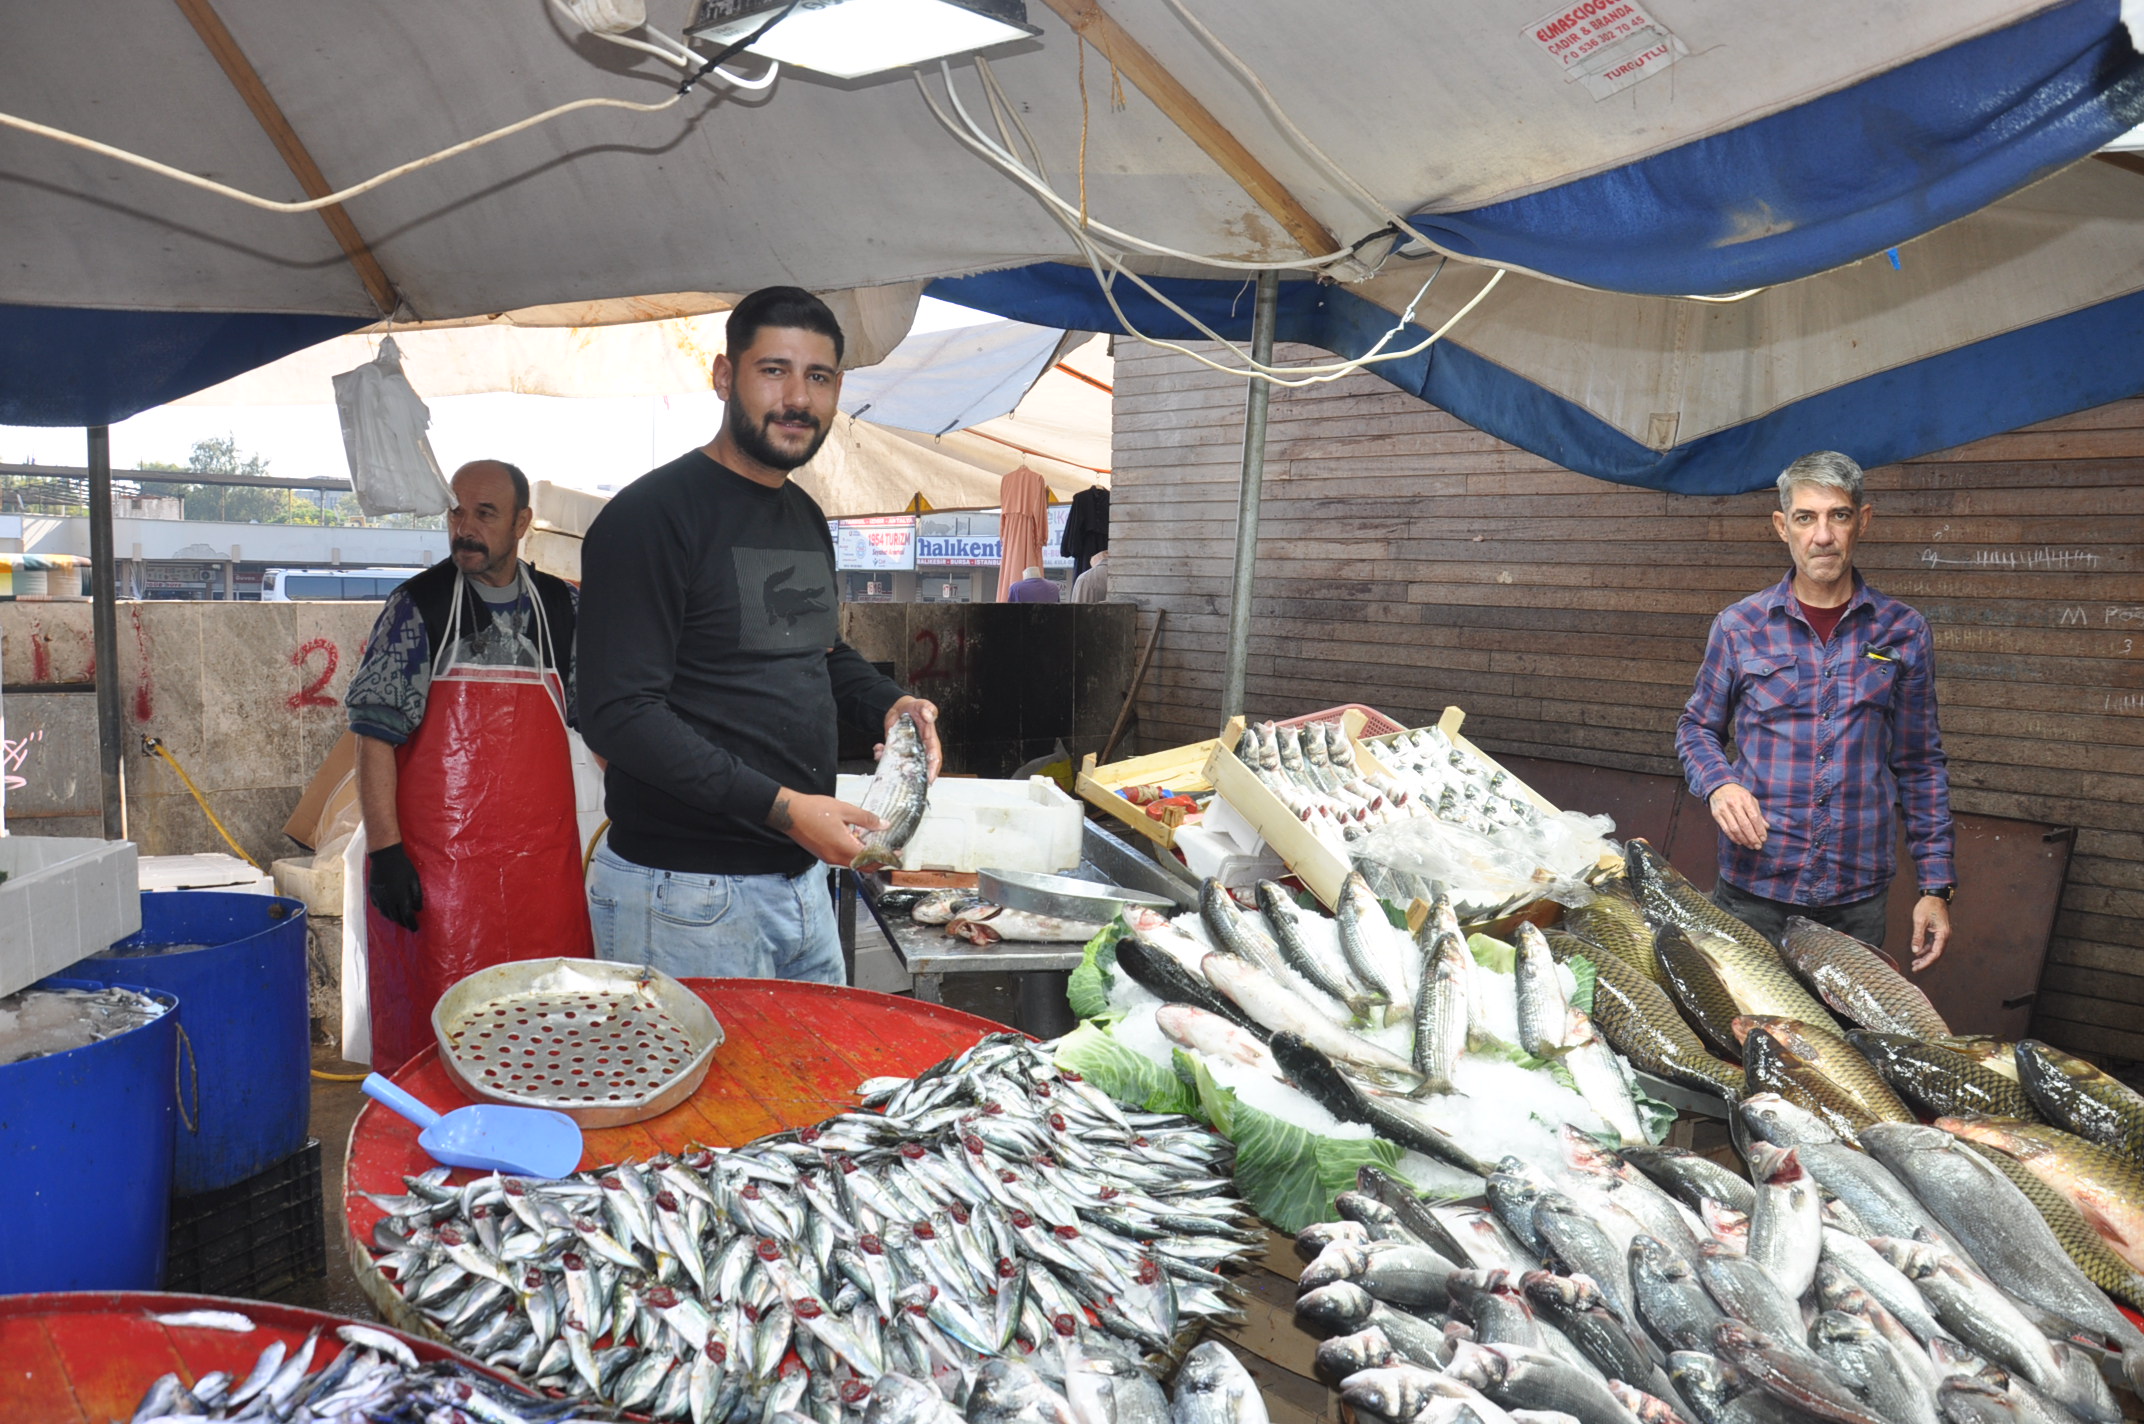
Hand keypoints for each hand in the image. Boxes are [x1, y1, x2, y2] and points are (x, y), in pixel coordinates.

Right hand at [368, 842, 422, 930]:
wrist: (385, 857)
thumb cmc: (403, 867)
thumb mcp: (414, 879)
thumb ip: (417, 895)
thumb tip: (418, 909)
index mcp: (400, 897)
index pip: (407, 916)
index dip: (412, 924)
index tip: (416, 929)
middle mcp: (389, 900)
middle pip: (396, 917)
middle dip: (403, 923)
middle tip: (409, 925)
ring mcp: (379, 898)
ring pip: (386, 914)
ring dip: (394, 919)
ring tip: (400, 920)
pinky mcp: (373, 894)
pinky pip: (379, 908)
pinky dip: (385, 912)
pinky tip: (389, 912)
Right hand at [767, 790, 883, 866]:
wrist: (789, 813)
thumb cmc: (814, 810)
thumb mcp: (845, 810)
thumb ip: (866, 819)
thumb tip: (884, 826)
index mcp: (844, 847)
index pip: (871, 860)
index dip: (885, 858)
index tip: (896, 852)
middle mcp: (836, 858)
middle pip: (863, 866)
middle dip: (878, 861)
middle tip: (888, 851)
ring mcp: (829, 858)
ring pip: (853, 863)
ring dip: (865, 857)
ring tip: (875, 844)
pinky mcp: (823, 855)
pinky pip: (843, 859)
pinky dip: (854, 854)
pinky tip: (857, 840)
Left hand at [885, 695, 942, 780]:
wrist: (901, 708)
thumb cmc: (916, 707)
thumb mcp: (923, 705)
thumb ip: (928, 709)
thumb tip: (928, 716)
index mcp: (930, 742)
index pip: (935, 758)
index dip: (933, 770)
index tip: (929, 779)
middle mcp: (919, 750)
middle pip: (918, 767)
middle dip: (909, 773)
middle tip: (900, 773)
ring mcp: (907, 752)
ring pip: (900, 764)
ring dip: (890, 764)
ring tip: (881, 754)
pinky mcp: (895, 750)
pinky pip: (888, 757)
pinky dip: (881, 755)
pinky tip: (878, 748)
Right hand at [1709, 783, 1769, 850]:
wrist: (1719, 787)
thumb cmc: (1738, 794)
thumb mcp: (1751, 799)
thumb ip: (1758, 813)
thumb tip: (1766, 827)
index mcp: (1745, 799)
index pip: (1754, 817)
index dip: (1759, 830)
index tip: (1763, 839)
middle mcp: (1734, 804)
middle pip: (1745, 825)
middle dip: (1752, 838)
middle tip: (1758, 846)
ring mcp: (1724, 810)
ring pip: (1735, 829)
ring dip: (1744, 840)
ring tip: (1750, 845)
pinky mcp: (1716, 815)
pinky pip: (1726, 829)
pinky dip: (1733, 838)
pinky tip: (1740, 842)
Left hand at [1911, 895, 1951, 970]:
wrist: (1935, 895)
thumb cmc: (1927, 906)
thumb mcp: (1919, 921)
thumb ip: (1918, 936)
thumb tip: (1915, 951)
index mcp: (1943, 935)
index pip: (1935, 954)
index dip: (1926, 963)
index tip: (1916, 968)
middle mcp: (1945, 936)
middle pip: (1936, 954)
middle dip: (1926, 962)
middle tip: (1914, 968)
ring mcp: (1942, 934)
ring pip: (1935, 950)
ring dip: (1926, 957)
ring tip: (1915, 963)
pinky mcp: (1939, 931)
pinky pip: (1934, 944)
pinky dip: (1926, 949)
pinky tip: (1918, 953)